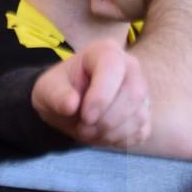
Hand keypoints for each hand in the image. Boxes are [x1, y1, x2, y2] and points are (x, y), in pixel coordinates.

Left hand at [31, 39, 150, 147]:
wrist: (69, 106)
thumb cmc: (60, 90)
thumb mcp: (47, 89)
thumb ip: (56, 95)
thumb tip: (71, 104)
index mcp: (105, 51)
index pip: (113, 67)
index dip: (102, 95)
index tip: (85, 117)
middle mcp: (129, 67)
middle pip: (133, 93)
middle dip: (107, 119)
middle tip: (83, 129)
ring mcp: (140, 90)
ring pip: (139, 115)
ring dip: (111, 132)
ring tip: (88, 132)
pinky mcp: (144, 113)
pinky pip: (141, 131)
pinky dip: (120, 140)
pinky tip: (102, 135)